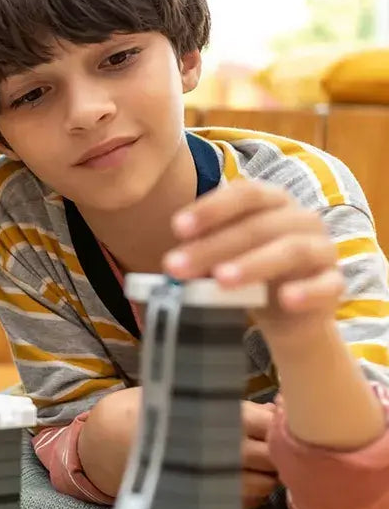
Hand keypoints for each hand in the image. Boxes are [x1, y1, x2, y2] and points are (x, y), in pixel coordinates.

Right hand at [79, 389, 281, 507]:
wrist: (109, 443)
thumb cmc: (149, 411)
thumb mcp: (183, 394)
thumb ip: (227, 404)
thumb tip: (275, 410)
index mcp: (217, 417)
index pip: (269, 424)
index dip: (281, 425)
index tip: (285, 422)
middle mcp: (221, 452)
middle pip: (273, 457)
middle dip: (280, 452)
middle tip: (279, 444)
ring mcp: (216, 482)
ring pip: (266, 484)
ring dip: (269, 474)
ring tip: (259, 462)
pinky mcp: (210, 504)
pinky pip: (247, 502)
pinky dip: (252, 492)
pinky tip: (239, 478)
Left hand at [165, 180, 342, 335]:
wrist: (289, 314)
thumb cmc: (250, 274)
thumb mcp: (222, 257)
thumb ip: (203, 251)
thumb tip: (172, 261)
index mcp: (272, 201)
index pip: (244, 194)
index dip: (211, 209)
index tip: (177, 228)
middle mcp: (300, 218)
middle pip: (257, 226)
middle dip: (213, 246)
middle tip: (177, 266)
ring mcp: (322, 249)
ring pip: (291, 250)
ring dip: (253, 264)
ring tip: (221, 280)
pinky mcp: (335, 283)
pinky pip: (325, 285)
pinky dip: (306, 292)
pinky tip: (286, 300)